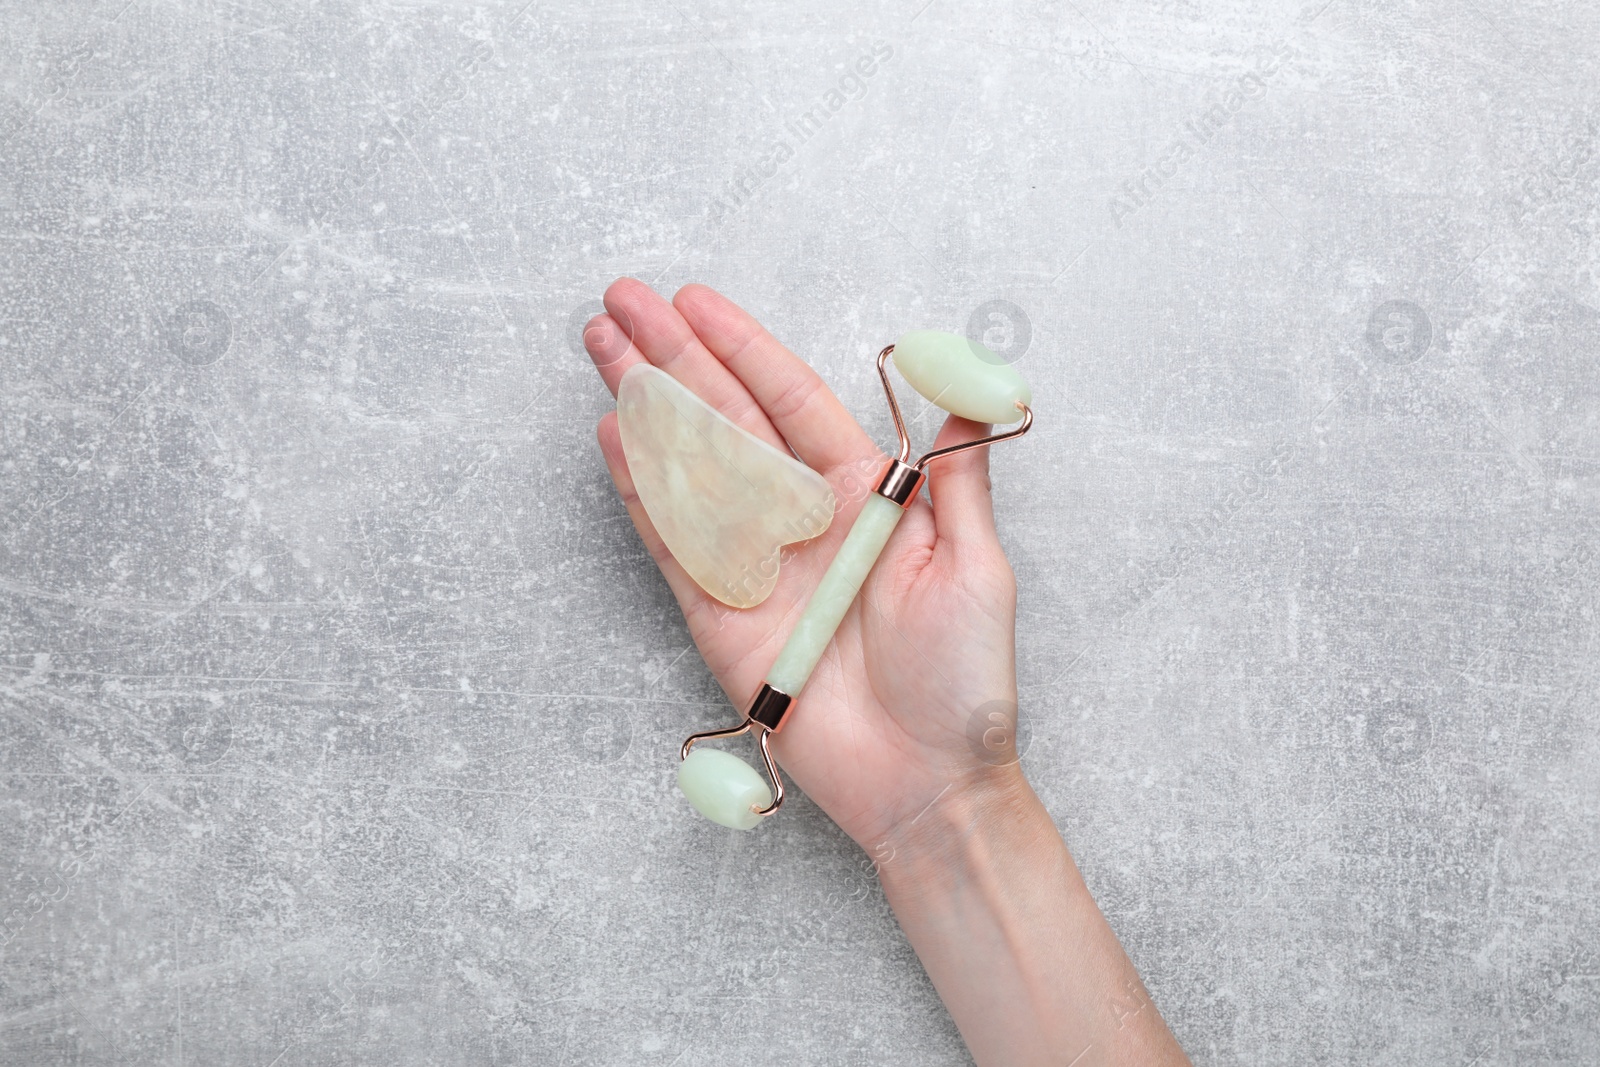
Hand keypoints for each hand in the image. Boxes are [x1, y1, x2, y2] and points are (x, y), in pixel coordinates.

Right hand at [584, 278, 1023, 848]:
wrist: (926, 782)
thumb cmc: (965, 679)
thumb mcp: (976, 566)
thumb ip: (958, 477)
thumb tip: (978, 389)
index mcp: (868, 495)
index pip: (791, 401)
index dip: (741, 348)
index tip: (693, 302)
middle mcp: (805, 519)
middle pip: (727, 420)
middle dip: (672, 359)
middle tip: (618, 301)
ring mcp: (758, 566)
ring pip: (691, 468)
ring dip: (645, 408)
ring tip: (601, 350)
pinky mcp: (721, 618)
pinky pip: (675, 544)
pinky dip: (642, 492)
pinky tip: (614, 437)